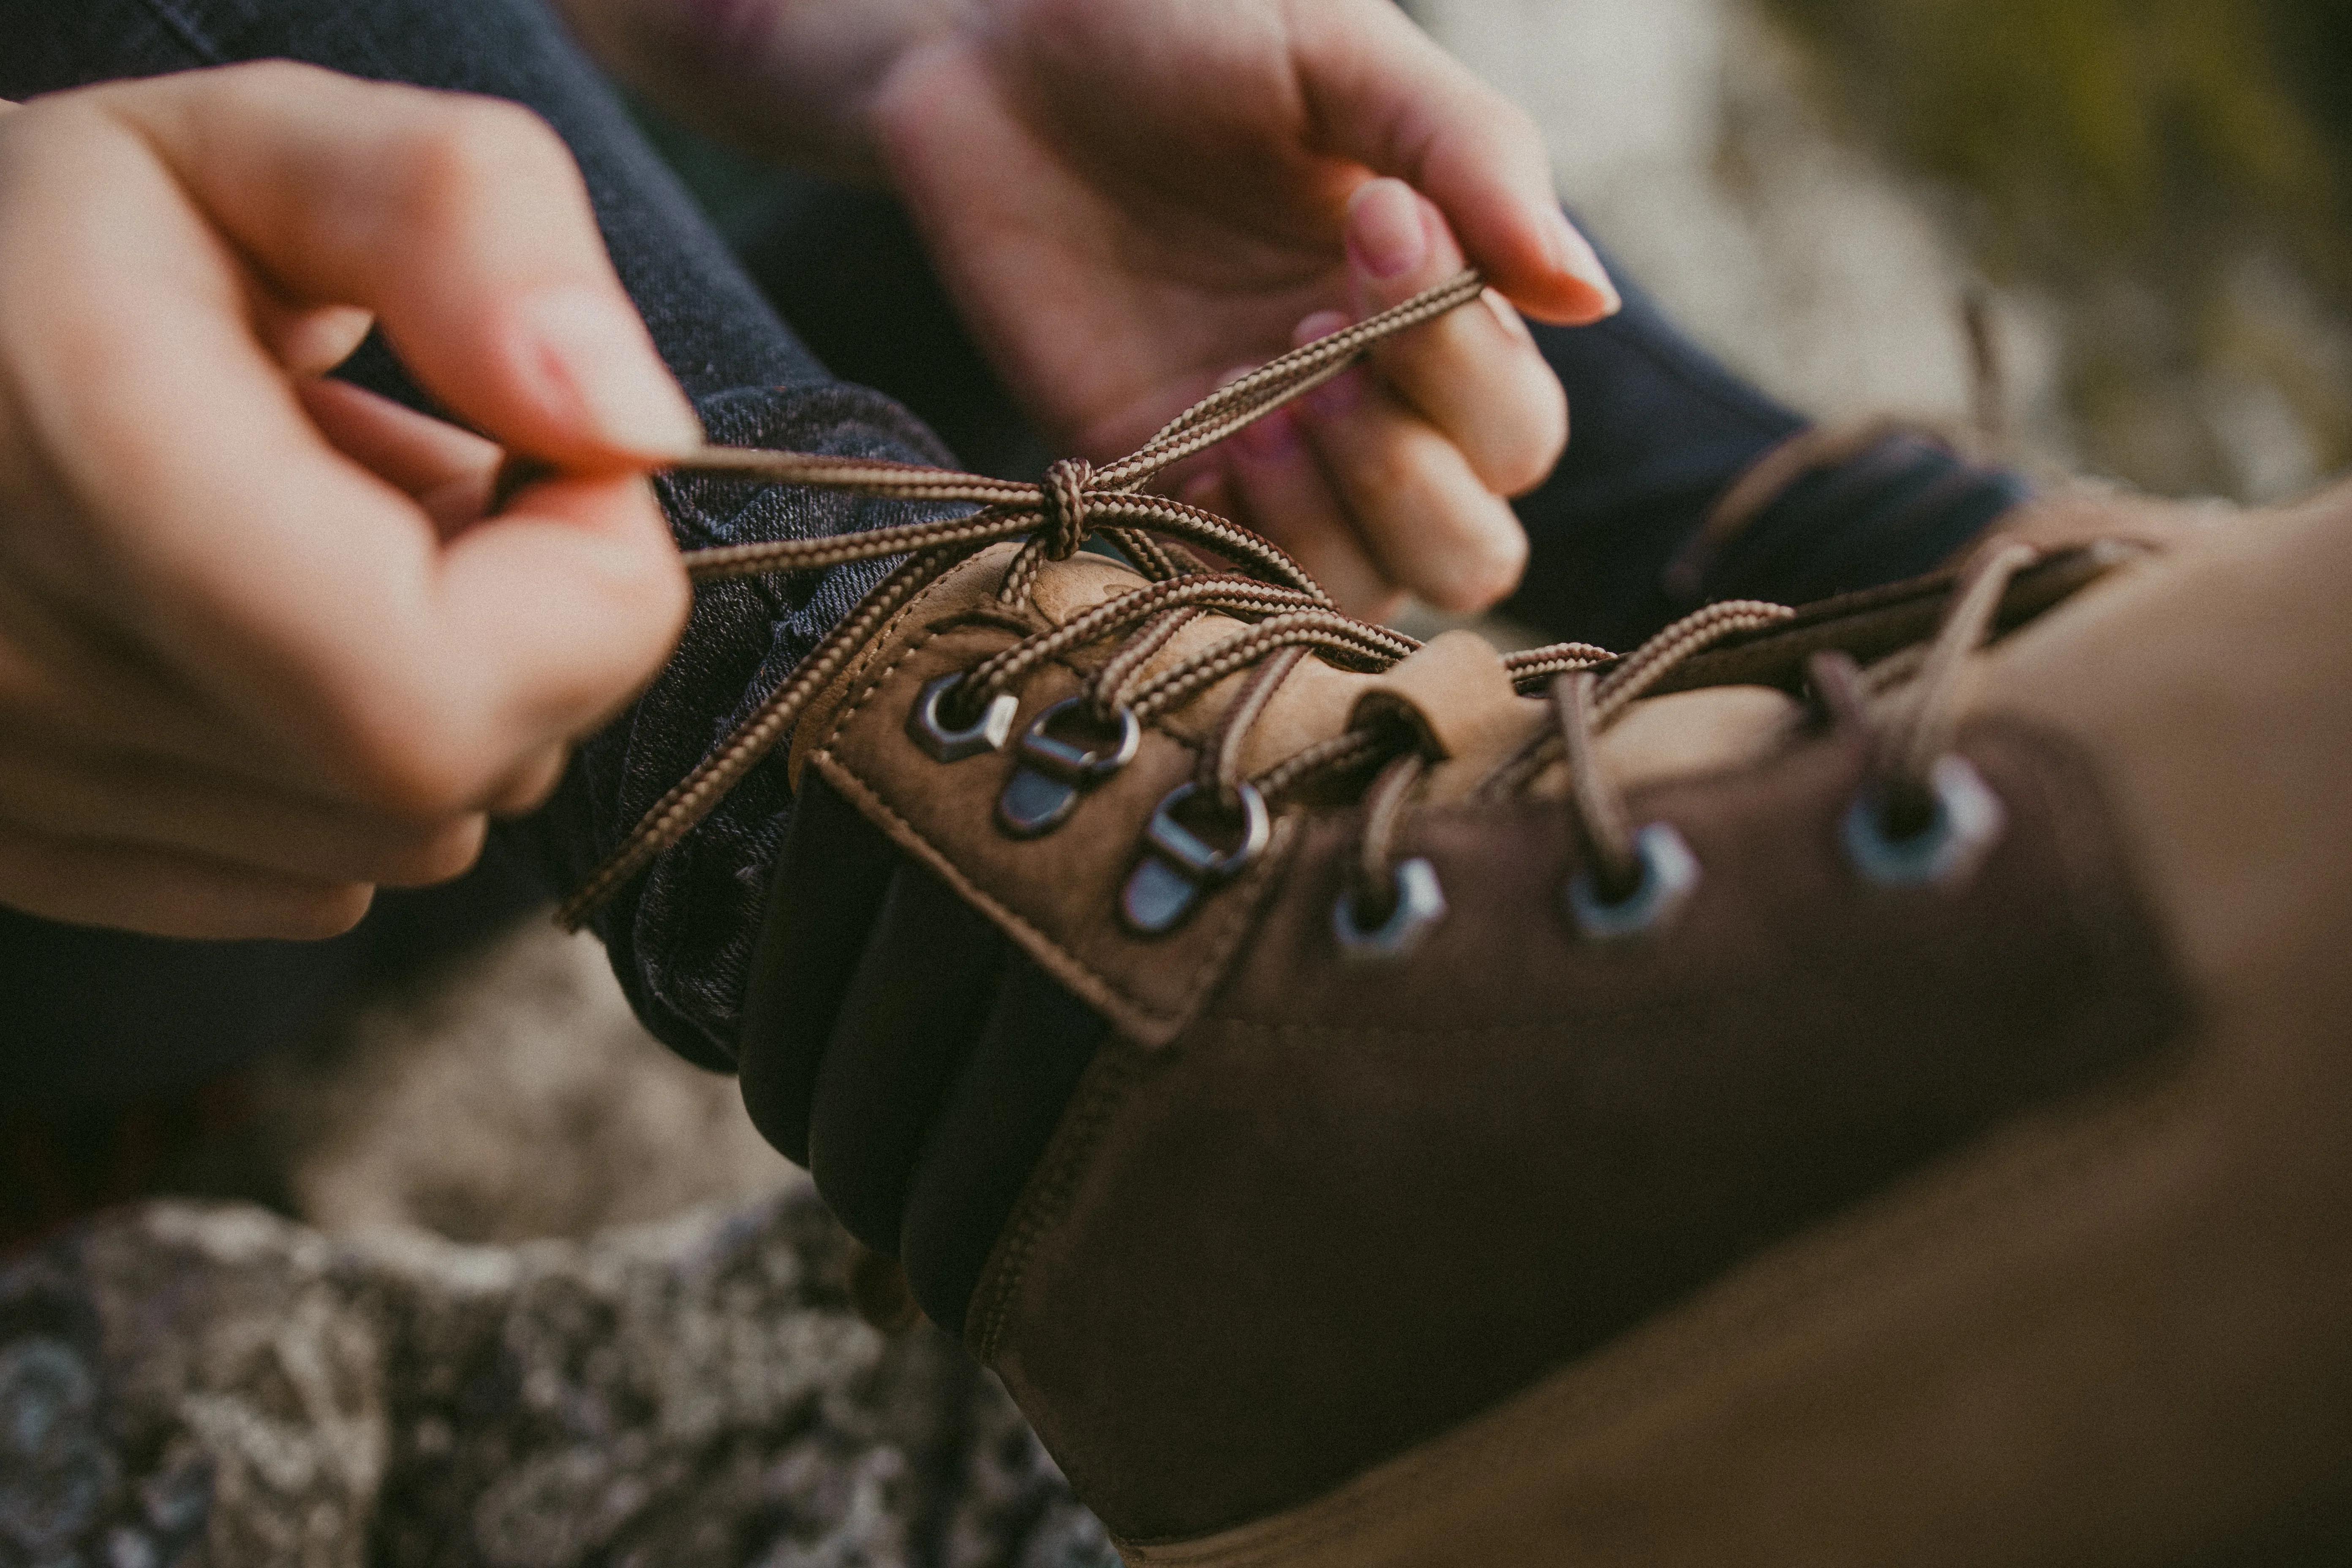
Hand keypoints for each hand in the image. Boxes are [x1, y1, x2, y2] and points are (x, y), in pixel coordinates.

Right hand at [0, 64, 698, 939]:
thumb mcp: (261, 147)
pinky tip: (260, 633)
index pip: (446, 691)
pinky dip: (346, 766)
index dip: (587, 585)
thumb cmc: (54, 235)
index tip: (556, 461)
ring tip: (323, 539)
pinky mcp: (30, 851)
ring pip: (405, 835)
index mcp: (86, 465)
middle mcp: (20, 671)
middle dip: (523, 629)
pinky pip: (315, 877)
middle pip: (452, 775)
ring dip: (439, 689)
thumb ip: (466, 226)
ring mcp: (14, 788)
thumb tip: (631, 429)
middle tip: (425, 482)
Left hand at [564, 0, 1610, 619]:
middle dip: (1411, 476)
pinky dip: (1230, 545)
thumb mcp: (1343, 55)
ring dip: (1328, 519)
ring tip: (1254, 411)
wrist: (991, 43)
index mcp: (1436, 314)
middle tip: (1312, 355)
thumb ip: (1475, 157)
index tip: (1371, 225)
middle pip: (1473, 549)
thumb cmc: (1183, 26)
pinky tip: (1192, 448)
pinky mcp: (1153, 486)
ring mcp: (1261, 461)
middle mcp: (1366, 407)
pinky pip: (1227, 589)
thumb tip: (1589, 297)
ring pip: (1366, 595)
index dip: (1460, 357)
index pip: (1518, 431)